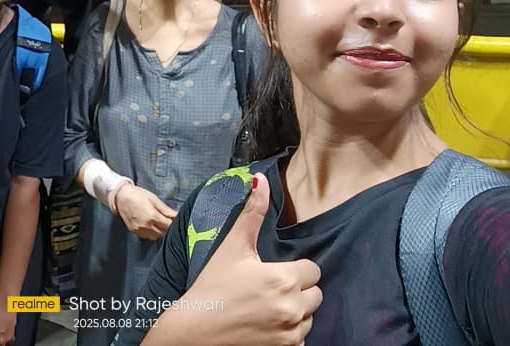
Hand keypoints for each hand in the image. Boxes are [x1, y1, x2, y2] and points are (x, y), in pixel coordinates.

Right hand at [113, 185, 177, 240]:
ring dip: (160, 231)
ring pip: (155, 237)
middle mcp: (146, 225)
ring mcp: (139, 230)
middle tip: (168, 220)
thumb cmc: (137, 195)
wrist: (120, 197)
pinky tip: (151, 225)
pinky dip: (151, 233)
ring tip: (160, 223)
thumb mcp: (154, 199)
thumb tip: (176, 215)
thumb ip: (166, 210)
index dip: (174, 222)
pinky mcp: (134, 231)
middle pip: (163, 233)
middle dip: (167, 227)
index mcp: (152, 216)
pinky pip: (147, 236)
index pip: (169, 225)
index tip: (175, 219)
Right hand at [177, 173, 322, 344]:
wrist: (193, 333)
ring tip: (265, 309)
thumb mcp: (232, 248)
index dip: (294, 269)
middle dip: (297, 291)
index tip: (273, 273)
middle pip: (315, 294)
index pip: (313, 270)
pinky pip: (301, 340)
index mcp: (283, 279)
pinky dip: (289, 335)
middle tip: (268, 291)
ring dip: (295, 313)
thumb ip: (252, 213)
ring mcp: (290, 334)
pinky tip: (266, 327)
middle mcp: (292, 308)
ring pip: (309, 318)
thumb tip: (260, 180)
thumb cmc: (212, 287)